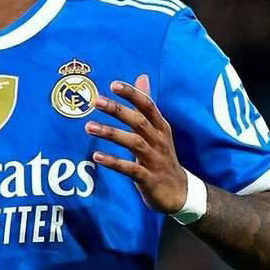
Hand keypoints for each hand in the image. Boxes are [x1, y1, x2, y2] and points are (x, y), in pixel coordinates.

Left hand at [85, 75, 187, 213]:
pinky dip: (113, 162)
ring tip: (89, 127)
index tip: (113, 84)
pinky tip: (97, 156)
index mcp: (161, 127)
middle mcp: (159, 140)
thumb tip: (142, 76)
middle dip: (118, 110)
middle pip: (139, 121)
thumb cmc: (162, 156)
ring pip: (133, 143)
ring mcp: (155, 160)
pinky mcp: (148, 179)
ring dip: (111, 133)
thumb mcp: (158, 129)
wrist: (179, 193)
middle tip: (96, 101)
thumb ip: (146, 105)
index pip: (148, 105)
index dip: (132, 94)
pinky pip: (130, 169)